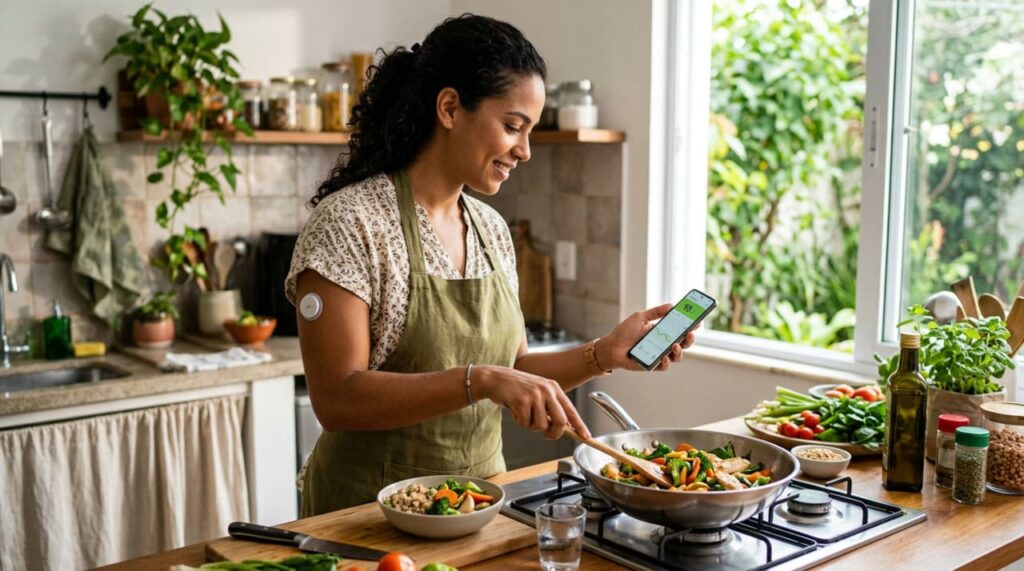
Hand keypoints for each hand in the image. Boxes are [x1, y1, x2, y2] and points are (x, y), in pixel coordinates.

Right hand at [474, 365, 590, 439]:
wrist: (496, 378)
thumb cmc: (517, 388)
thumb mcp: (538, 393)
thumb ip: (550, 407)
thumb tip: (563, 427)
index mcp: (554, 388)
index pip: (571, 410)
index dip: (579, 425)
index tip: (586, 436)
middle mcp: (547, 390)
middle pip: (560, 422)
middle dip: (554, 433)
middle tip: (546, 435)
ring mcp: (535, 394)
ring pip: (541, 425)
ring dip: (530, 426)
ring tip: (523, 414)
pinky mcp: (522, 400)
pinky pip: (525, 422)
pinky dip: (519, 421)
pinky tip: (514, 409)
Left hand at [597, 303, 697, 371]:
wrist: (611, 347)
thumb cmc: (624, 332)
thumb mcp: (640, 318)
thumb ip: (656, 312)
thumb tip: (672, 305)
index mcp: (662, 331)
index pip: (681, 328)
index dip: (691, 325)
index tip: (698, 320)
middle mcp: (663, 343)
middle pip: (683, 343)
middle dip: (690, 338)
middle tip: (690, 333)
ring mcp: (659, 355)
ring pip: (677, 356)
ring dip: (679, 351)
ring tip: (675, 345)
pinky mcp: (653, 365)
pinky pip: (664, 366)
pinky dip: (666, 362)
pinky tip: (664, 358)